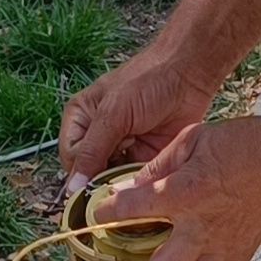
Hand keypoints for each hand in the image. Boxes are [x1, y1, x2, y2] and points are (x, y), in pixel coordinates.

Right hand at [59, 49, 218, 195]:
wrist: (189, 74)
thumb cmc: (148, 81)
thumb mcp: (114, 114)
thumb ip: (92, 150)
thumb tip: (73, 186)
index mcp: (81, 117)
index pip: (71, 157)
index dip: (81, 171)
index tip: (96, 179)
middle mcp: (98, 134)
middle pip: (90, 170)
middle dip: (103, 177)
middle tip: (118, 177)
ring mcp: (122, 146)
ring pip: (112, 178)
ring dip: (121, 181)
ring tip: (133, 174)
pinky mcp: (144, 155)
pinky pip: (134, 177)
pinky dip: (138, 181)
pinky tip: (145, 177)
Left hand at [90, 117, 260, 260]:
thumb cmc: (246, 144)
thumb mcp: (194, 138)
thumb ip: (158, 166)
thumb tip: (126, 188)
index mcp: (190, 192)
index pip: (138, 208)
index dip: (110, 213)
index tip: (94, 215)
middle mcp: (205, 229)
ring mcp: (224, 249)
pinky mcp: (239, 258)